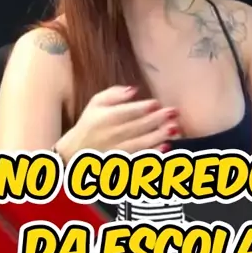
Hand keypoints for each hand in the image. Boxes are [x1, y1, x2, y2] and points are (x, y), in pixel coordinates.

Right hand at [55, 86, 178, 160]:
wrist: (76, 152)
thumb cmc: (90, 123)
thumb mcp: (96, 103)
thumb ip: (114, 94)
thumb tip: (133, 90)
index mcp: (104, 118)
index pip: (125, 112)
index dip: (141, 108)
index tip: (156, 103)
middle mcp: (110, 135)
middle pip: (136, 127)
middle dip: (156, 120)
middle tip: (174, 112)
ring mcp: (117, 151)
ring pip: (140, 143)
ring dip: (158, 136)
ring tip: (175, 128)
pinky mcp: (122, 163)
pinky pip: (139, 158)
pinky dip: (153, 154)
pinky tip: (166, 147)